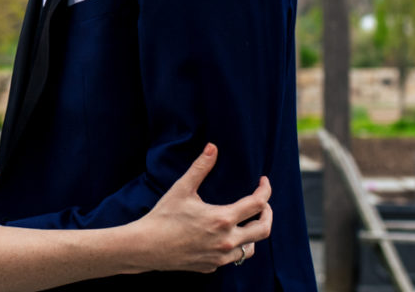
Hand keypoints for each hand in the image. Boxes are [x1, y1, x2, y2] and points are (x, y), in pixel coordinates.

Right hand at [133, 143, 271, 273]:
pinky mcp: (211, 266)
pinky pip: (232, 258)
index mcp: (222, 219)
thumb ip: (200, 168)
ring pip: (251, 249)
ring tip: (245, 223)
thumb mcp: (182, 189)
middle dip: (268, 214)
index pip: (257, 204)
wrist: (146, 247)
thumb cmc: (163, 216)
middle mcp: (227, 241)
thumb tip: (212, 147)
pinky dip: (234, 247)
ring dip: (253, 234)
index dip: (265, 190)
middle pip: (264, 229)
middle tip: (263, 204)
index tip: (263, 182)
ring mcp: (220, 257)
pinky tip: (223, 237)